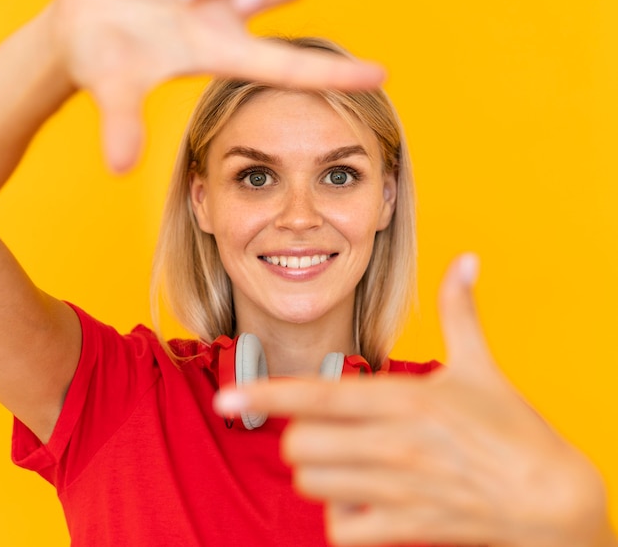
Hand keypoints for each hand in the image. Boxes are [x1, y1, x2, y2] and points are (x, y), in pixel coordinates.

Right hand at [51, 0, 383, 171]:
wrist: (75, 30)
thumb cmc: (106, 65)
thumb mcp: (115, 93)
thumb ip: (122, 126)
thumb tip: (119, 168)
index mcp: (223, 51)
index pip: (293, 63)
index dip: (337, 71)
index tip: (381, 74)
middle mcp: (224, 11)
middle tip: (230, 2)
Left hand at [215, 255, 613, 546]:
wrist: (552, 500)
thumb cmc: (512, 427)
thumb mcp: (481, 364)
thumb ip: (460, 309)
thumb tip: (468, 259)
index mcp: (405, 398)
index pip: (319, 396)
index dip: (266, 393)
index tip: (227, 394)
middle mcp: (394, 444)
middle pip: (301, 446)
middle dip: (299, 436)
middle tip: (323, 429)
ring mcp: (398, 489)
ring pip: (313, 484)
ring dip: (316, 472)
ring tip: (344, 460)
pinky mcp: (406, 526)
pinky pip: (341, 529)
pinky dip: (341, 515)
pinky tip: (363, 497)